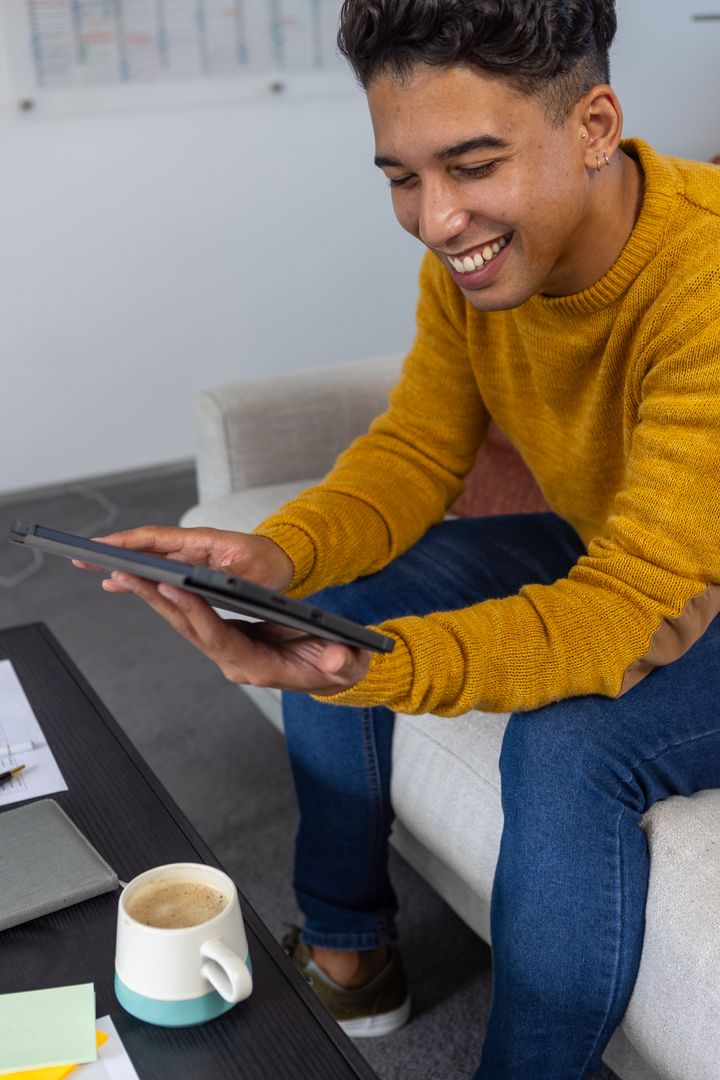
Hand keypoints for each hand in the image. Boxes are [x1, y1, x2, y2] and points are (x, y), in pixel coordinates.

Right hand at [73, 525, 293, 591]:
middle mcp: (190, 546)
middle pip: (145, 547)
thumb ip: (221, 575)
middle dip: (113, 551)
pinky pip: (159, 570)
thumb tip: (196, 579)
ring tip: (92, 571)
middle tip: (81, 557)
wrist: (282, 562)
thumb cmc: (268, 564)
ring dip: (122, 565)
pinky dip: (138, 576)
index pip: (156, 538)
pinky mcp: (191, 568)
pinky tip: (119, 583)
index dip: (127, 542)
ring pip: (148, 559)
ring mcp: (189, 557)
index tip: (102, 546)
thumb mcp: (249, 572)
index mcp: (201, 541)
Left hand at [75, 524, 370, 694]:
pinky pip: (192, 618)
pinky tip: (149, 579)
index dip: (197, 615)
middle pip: (191, 631)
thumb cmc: (341, 664)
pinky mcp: (227, 639)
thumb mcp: (347, 663)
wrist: (334, 672)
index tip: (176, 590)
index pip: (220, 640)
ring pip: (185, 624)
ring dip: (156, 598)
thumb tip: (336, 659)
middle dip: (160, 601)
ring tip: (126, 572)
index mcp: (260, 666)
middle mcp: (236, 661)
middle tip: (130, 575)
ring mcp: (228, 651)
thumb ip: (342, 663)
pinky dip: (171, 599)